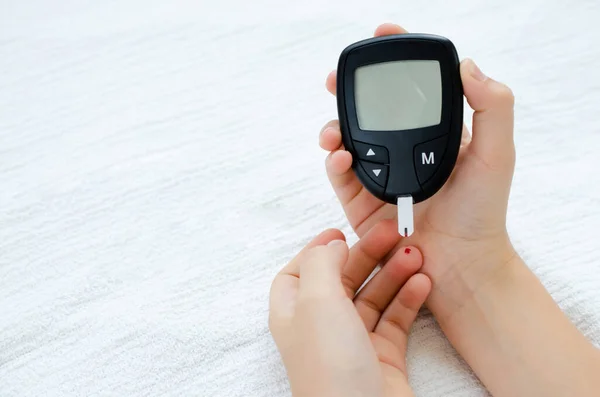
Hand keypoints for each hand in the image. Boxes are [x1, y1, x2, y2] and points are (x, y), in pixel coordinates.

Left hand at [269, 220, 430, 396]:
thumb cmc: (330, 367)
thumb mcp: (316, 301)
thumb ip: (321, 264)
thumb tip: (330, 244)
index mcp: (294, 313)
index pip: (298, 272)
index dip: (317, 250)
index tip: (343, 232)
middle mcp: (320, 327)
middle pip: (342, 280)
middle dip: (367, 255)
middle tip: (394, 234)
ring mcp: (352, 343)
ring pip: (373, 298)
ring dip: (393, 274)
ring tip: (415, 255)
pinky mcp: (382, 358)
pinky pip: (395, 320)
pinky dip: (408, 299)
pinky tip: (422, 283)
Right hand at [320, 23, 516, 309]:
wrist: (459, 263)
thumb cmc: (482, 213)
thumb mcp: (498, 154)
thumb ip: (492, 106)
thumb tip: (467, 65)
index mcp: (435, 132)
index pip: (413, 88)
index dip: (397, 61)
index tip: (384, 37)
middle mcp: (404, 148)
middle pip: (371, 110)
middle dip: (351, 91)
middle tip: (337, 79)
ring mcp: (380, 173)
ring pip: (348, 138)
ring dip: (334, 126)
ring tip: (334, 130)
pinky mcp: (361, 199)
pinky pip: (340, 173)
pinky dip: (334, 162)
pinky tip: (339, 156)